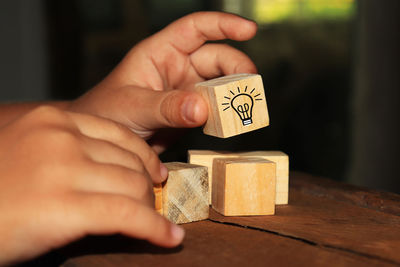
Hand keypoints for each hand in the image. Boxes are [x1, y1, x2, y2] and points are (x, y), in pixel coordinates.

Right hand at [0, 106, 183, 264]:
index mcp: (51, 120)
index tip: (154, 174)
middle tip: (151, 203)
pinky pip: (129, 215)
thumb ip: (60, 148)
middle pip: (129, 161)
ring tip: (154, 223)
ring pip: (133, 186)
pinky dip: (154, 229)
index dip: (143, 158)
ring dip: (149, 209)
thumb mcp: (22, 150)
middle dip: (146, 187)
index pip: (118, 135)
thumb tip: (102, 163)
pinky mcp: (65, 207)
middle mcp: (60, 137)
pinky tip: (169, 238)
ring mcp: (63, 169)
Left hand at [69, 12, 257, 151]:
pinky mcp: (191, 115)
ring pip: (219, 86)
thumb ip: (165, 107)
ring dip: (234, 94)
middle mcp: (177, 68)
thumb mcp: (132, 106)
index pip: (195, 28)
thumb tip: (201, 109)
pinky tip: (231, 124)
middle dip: (236, 69)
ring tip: (245, 107)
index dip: (223, 25)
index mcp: (160, 52)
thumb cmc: (105, 114)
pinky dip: (226, 116)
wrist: (105, 145)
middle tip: (249, 87)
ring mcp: (186, 92)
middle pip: (216, 59)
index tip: (249, 31)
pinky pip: (215, 111)